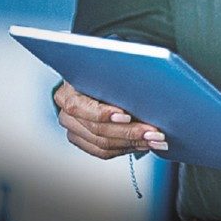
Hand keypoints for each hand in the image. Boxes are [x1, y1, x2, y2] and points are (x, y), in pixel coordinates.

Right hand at [53, 80, 167, 159]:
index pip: (79, 107)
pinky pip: (105, 152)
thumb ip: (115, 76)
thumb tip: (141, 79)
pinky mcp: (85, 142)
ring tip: (154, 140)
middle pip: (97, 130)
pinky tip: (143, 144)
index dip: (103, 114)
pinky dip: (127, 148)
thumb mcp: (105, 68)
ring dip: (133, 143)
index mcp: (67, 93)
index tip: (127, 116)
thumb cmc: (102, 72)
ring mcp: (75, 131)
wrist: (95, 80)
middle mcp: (67, 115)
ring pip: (103, 144)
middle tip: (152, 131)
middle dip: (129, 132)